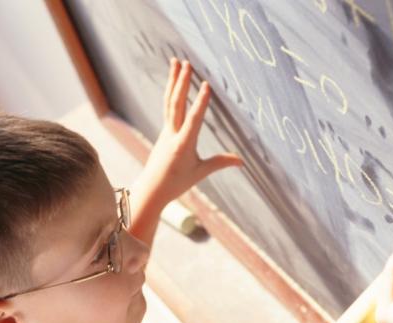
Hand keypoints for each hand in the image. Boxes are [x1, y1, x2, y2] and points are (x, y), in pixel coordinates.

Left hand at [137, 58, 242, 205]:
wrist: (150, 190)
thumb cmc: (176, 183)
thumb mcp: (200, 173)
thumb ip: (220, 162)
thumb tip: (242, 161)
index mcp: (183, 145)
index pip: (193, 120)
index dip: (200, 102)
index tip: (205, 85)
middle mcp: (171, 134)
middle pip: (176, 104)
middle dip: (182, 82)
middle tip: (186, 63)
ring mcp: (165, 131)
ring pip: (169, 102)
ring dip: (173, 81)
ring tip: (176, 62)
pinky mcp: (163, 132)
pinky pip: (167, 108)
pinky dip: (171, 93)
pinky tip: (174, 82)